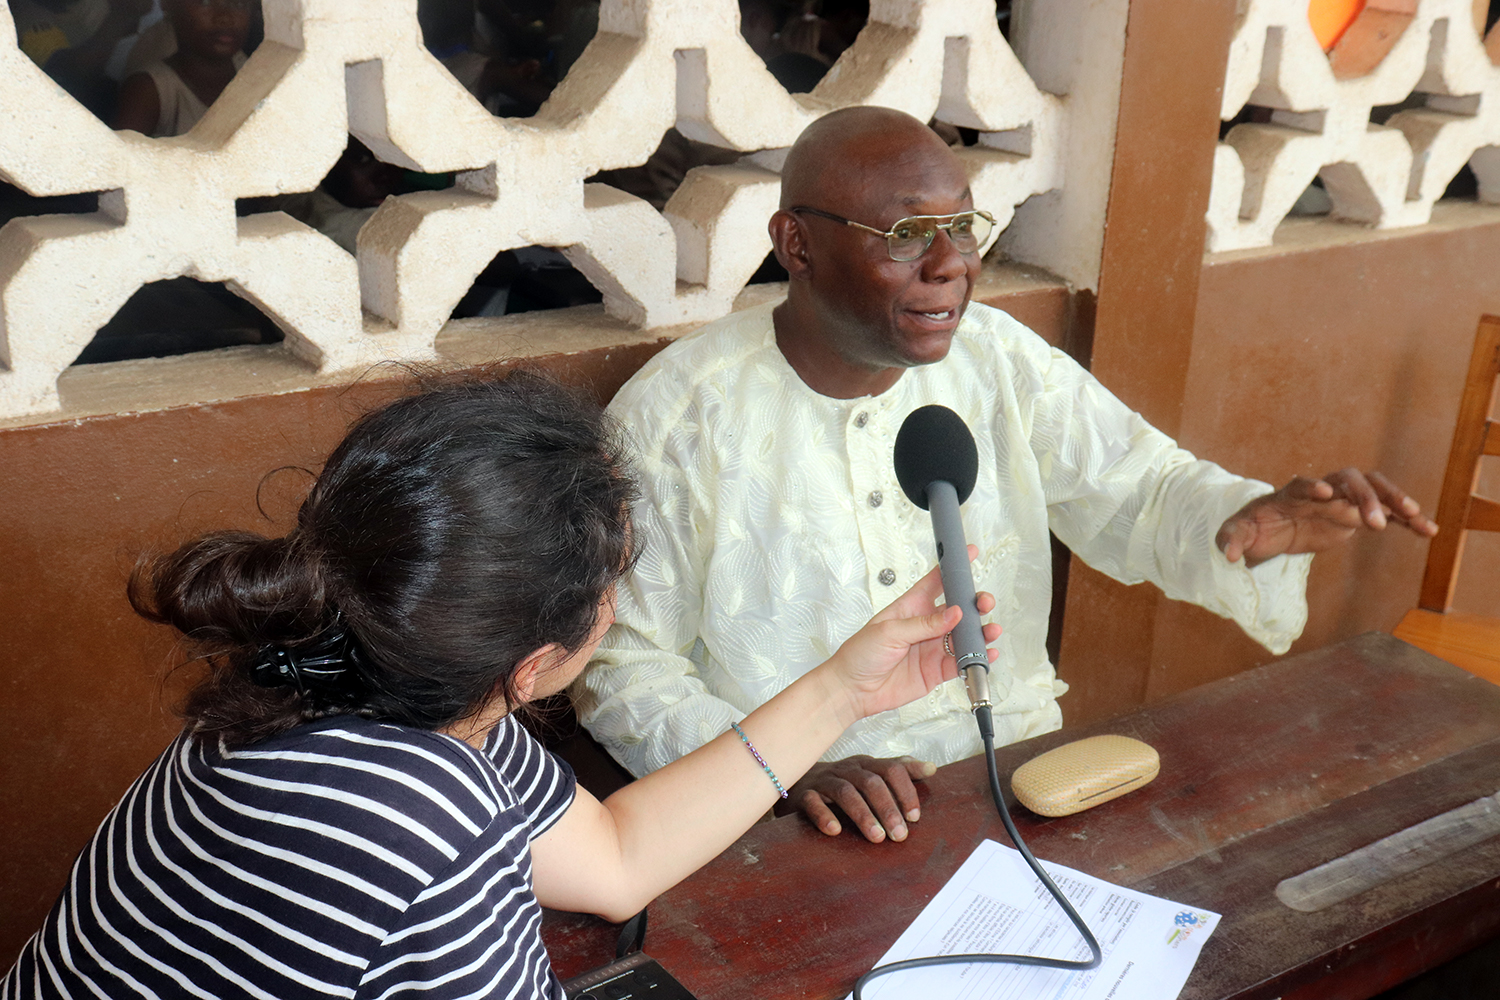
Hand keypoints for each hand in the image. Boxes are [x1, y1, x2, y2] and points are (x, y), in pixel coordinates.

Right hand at [775, 755, 936, 841]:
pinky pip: (813, 802)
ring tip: (876, 837)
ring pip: (846, 793)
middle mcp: (846, 770)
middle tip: (900, 835)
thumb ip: (899, 771)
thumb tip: (932, 768)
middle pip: (871, 783)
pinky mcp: (804, 795)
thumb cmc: (841, 781)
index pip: (891, 769)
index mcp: (865, 765)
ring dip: (863, 815)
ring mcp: (824, 781)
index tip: (915, 817)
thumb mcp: (869, 773)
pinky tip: (835, 830)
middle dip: (888, 809)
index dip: (905, 791)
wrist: (794, 779)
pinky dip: (824, 815)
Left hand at [823, 551, 1000, 722]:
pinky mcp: (936, 669)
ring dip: (980, 632)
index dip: (953, 568)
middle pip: (957, 609)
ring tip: (990, 630)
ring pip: (964, 636)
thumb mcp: (889, 631)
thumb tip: (953, 613)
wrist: (853, 689)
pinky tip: (986, 653)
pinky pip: (962, 662)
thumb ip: (923, 624)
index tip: (969, 554)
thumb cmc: (860, 653)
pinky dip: (977, 658)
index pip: (936, 581)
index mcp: (911, 607)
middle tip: (983, 603)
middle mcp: (925, 625)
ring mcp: (933, 647)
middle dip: (974, 603)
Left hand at [1217, 468, 1438, 566]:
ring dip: (1392, 499)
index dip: (1311, 486)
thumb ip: (1231, 539)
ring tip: (1414, 515)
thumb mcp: (1238, 533)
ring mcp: (1342, 499)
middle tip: (1374, 522)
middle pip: (1347, 481)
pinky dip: (1406, 518)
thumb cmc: (1254, 527)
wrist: (1271, 527)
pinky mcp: (1356, 514)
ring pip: (1373, 489)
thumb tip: (1229, 556)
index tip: (1322, 492)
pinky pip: (1386, 512)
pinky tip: (1427, 530)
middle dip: (1362, 497)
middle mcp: (1321, 490)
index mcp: (1290, 494)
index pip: (1302, 484)